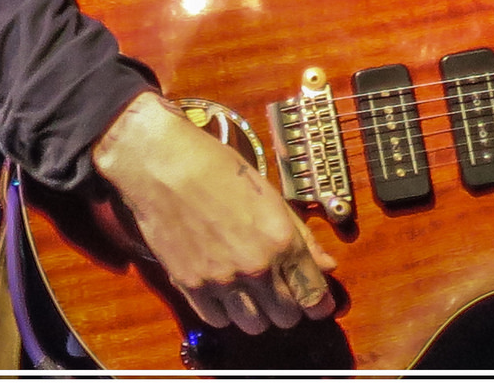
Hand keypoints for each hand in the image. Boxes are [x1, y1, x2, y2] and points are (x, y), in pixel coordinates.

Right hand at [91, 90, 337, 332]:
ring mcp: (220, 281)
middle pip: (285, 318)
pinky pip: (218, 320)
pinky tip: (226, 291)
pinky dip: (226, 312)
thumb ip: (302, 238)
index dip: (320, 304)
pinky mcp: (190, 286)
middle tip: (283, 291)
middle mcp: (254, 267)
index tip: (319, 303)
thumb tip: (328, 266)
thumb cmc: (220, 172)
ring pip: (253, 326)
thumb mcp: (272, 197)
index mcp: (281, 241)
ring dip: (259, 313)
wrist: (165, 167)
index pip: (313, 296)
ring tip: (254, 292)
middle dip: (290, 307)